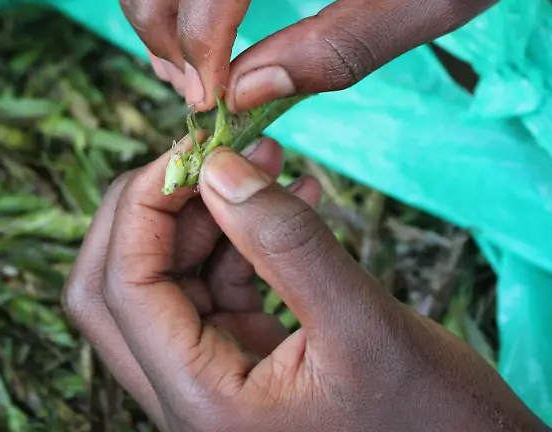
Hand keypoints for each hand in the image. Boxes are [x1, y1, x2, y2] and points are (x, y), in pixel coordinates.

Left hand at [63, 138, 548, 430]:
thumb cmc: (435, 420)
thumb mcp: (364, 325)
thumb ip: (285, 244)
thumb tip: (216, 166)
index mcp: (201, 403)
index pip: (123, 289)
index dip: (145, 207)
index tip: (198, 146)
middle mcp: (189, 399)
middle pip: (116, 290)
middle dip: (156, 210)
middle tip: (215, 153)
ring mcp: (212, 383)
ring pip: (164, 285)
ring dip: (204, 217)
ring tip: (266, 161)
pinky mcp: (243, 366)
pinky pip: (214, 292)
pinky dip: (239, 242)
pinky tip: (288, 201)